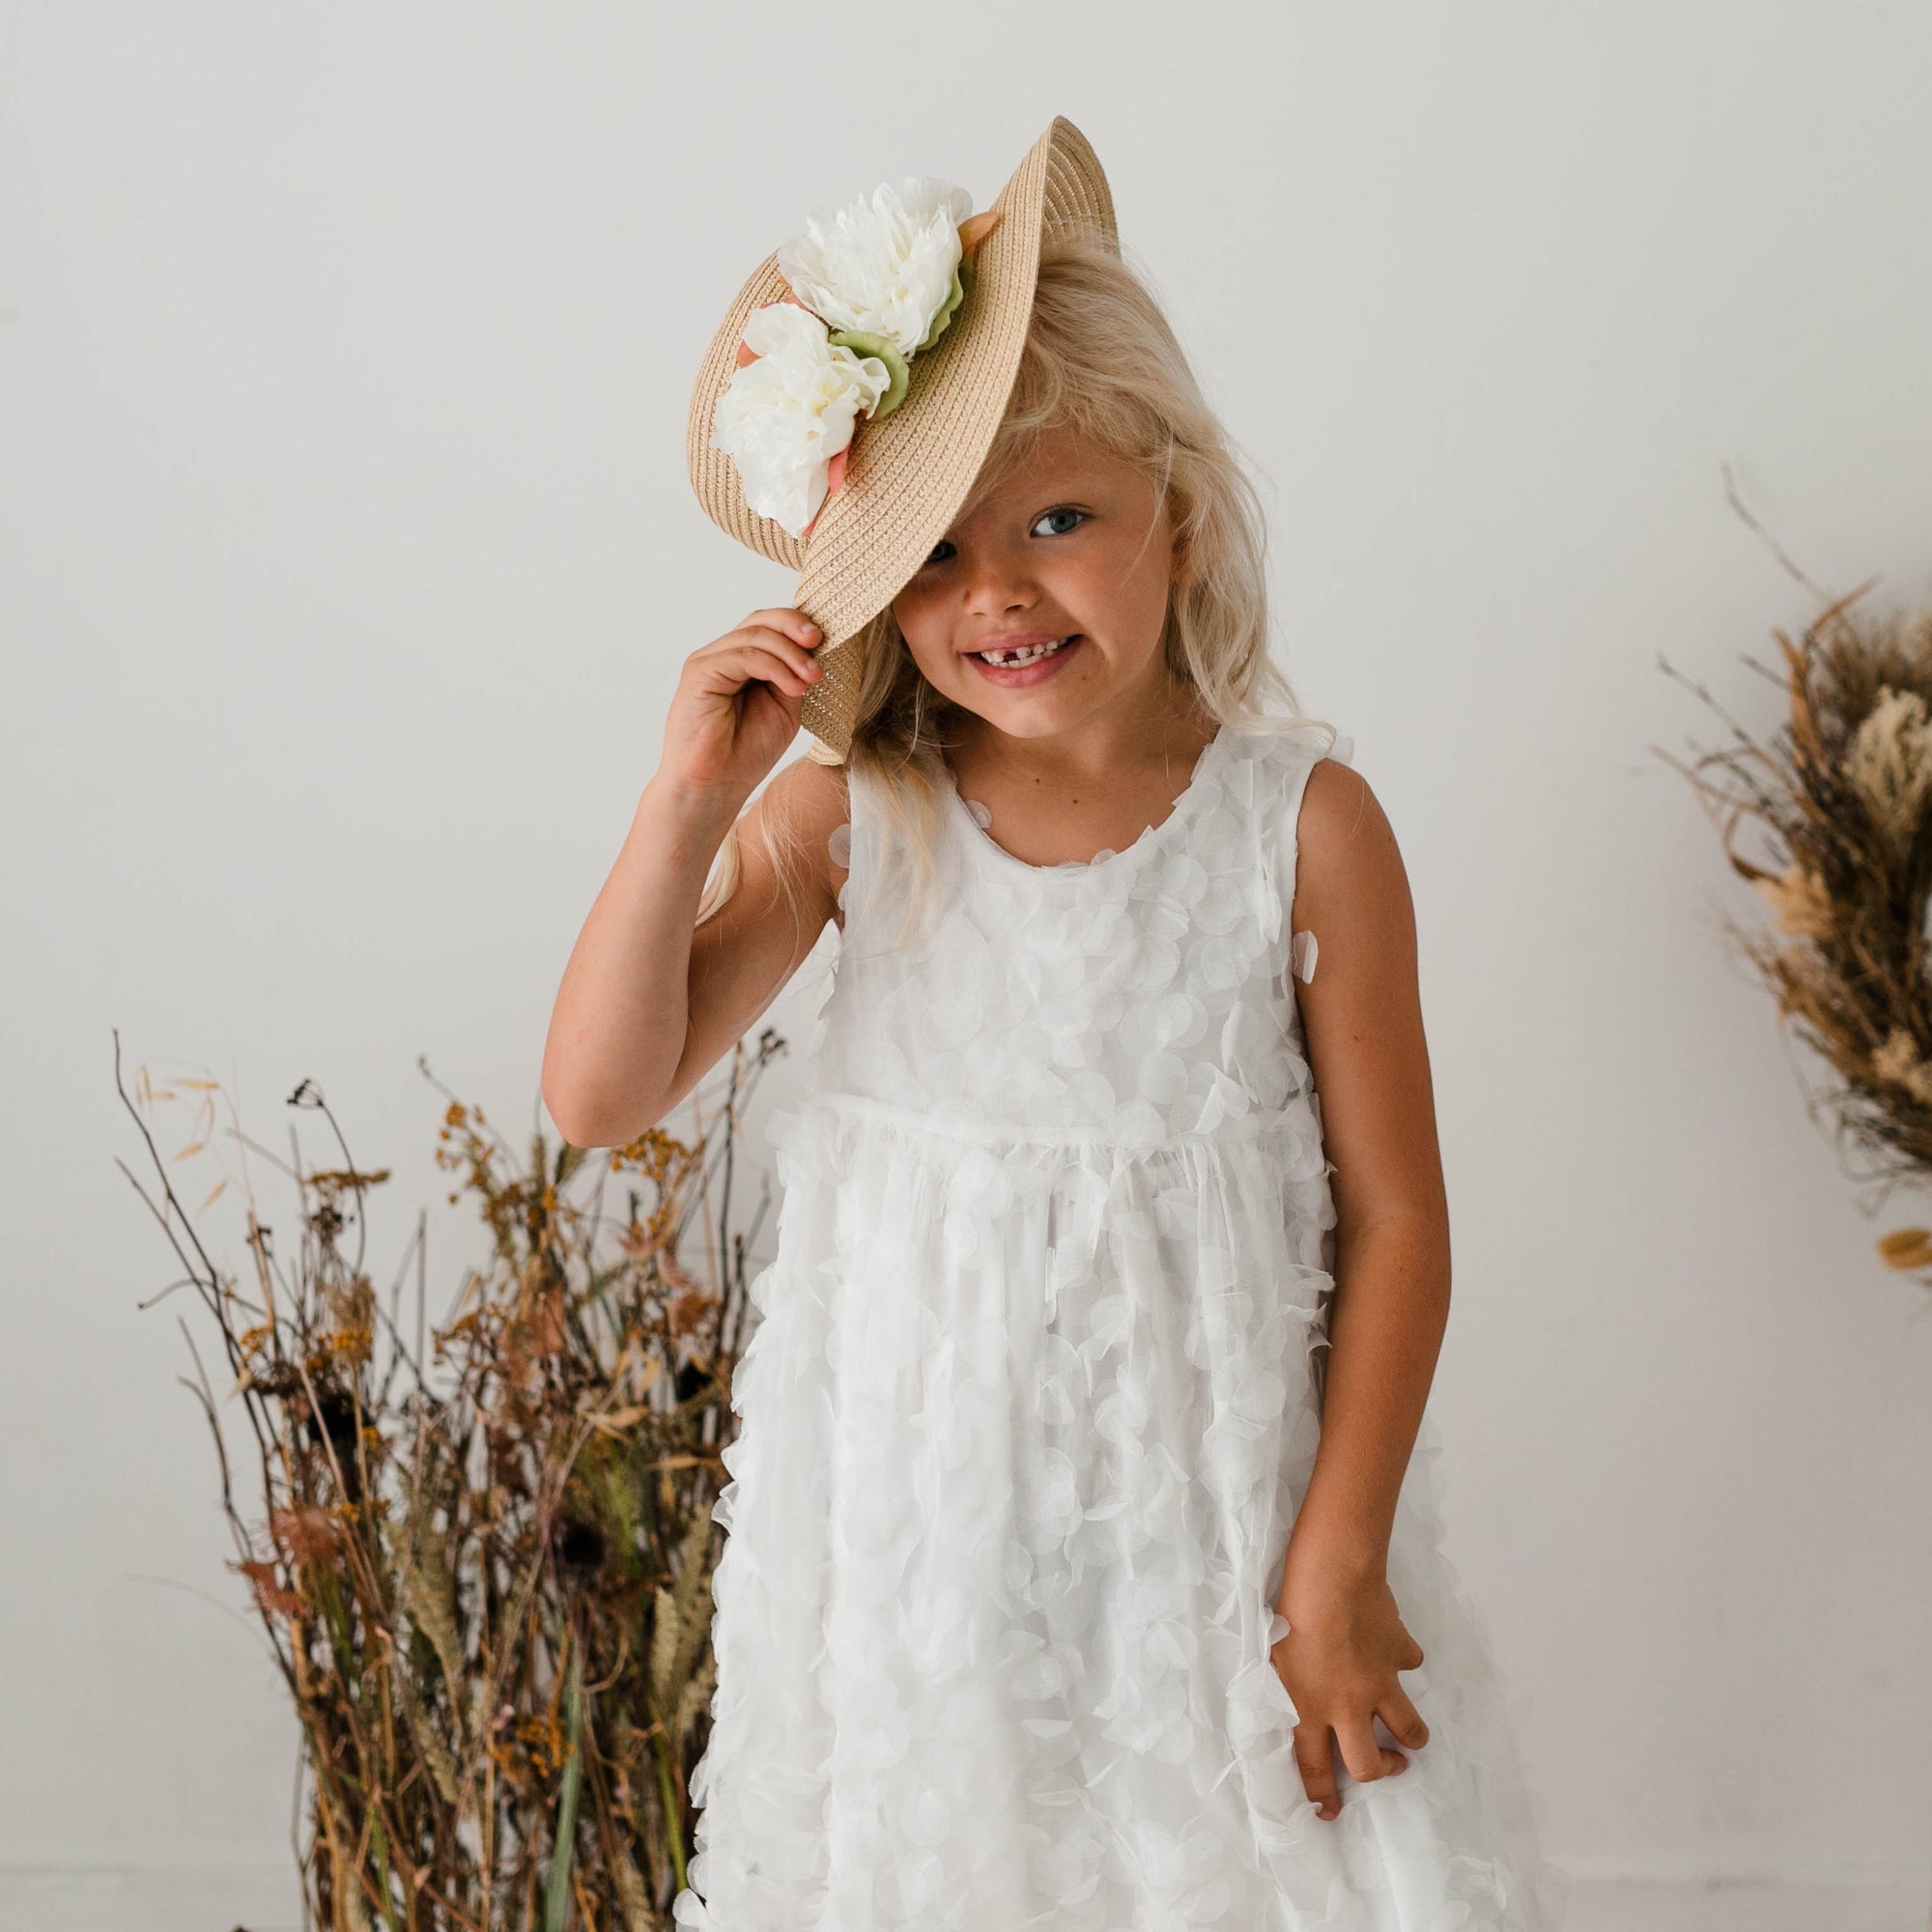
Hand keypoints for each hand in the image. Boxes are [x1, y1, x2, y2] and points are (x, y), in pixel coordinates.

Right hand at [658, 608, 825, 803]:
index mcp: (740, 661)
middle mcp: (722, 656)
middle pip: (760, 620)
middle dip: (795, 626)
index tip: (826, 641)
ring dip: (792, 654)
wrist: (713, 787)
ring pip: (755, 635)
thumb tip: (815, 648)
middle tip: (820, 643)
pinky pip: (744, 655)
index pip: (769, 625)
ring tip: (813, 678)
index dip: (798, 626)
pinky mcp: (699, 673)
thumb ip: (794, 676)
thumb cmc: (744, 754)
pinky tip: (794, 687)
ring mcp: (708, 662)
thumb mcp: (784, 708)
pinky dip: (775, 667)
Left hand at [1270, 1568, 1428, 1822]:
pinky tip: (1389, 1645)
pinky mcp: (1400, 1652)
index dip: (1321, 1796)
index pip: (1313, 1768)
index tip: (1328, 1813)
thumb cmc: (1290, 1608)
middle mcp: (1348, 1704)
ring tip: (1405, 1731)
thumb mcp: (1270, 1654)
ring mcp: (1380, 1681)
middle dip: (1381, 1772)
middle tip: (1386, 1764)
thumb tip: (1284, 1705)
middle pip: (1370, 1765)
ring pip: (1409, 1728)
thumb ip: (1282, 1688)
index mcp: (1309, 1708)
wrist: (1331, 1572)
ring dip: (1409, 1734)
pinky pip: (1409, 1662)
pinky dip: (1402, 1658)